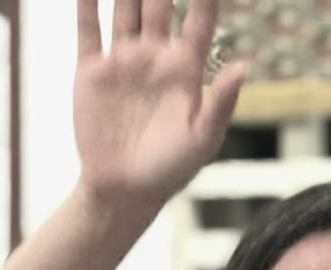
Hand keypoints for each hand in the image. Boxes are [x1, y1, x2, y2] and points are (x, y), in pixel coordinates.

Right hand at [73, 0, 247, 205]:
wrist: (124, 191)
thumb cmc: (171, 170)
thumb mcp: (203, 139)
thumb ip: (221, 101)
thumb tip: (245, 65)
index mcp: (187, 69)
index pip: (200, 18)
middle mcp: (156, 57)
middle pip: (159, 2)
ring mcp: (124, 61)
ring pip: (124, 7)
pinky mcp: (92, 71)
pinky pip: (88, 29)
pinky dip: (85, 3)